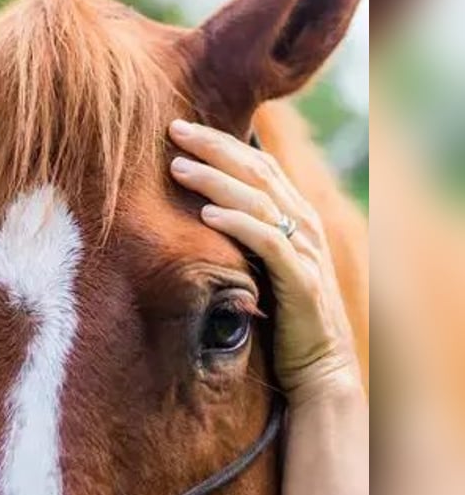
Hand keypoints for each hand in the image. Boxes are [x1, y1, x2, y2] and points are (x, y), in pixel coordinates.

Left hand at [168, 120, 361, 406]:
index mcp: (293, 215)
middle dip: (214, 147)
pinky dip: (237, 224)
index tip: (181, 128)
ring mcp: (304, 251)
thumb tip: (200, 206)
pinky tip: (207, 214)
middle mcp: (302, 224)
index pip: (257, 163)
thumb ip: (243, 232)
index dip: (221, 142)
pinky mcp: (301, 281)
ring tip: (178, 168)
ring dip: (216, 180)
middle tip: (174, 130)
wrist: (320, 366)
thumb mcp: (262, 262)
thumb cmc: (283, 312)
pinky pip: (267, 243)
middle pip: (256, 171)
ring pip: (258, 200)